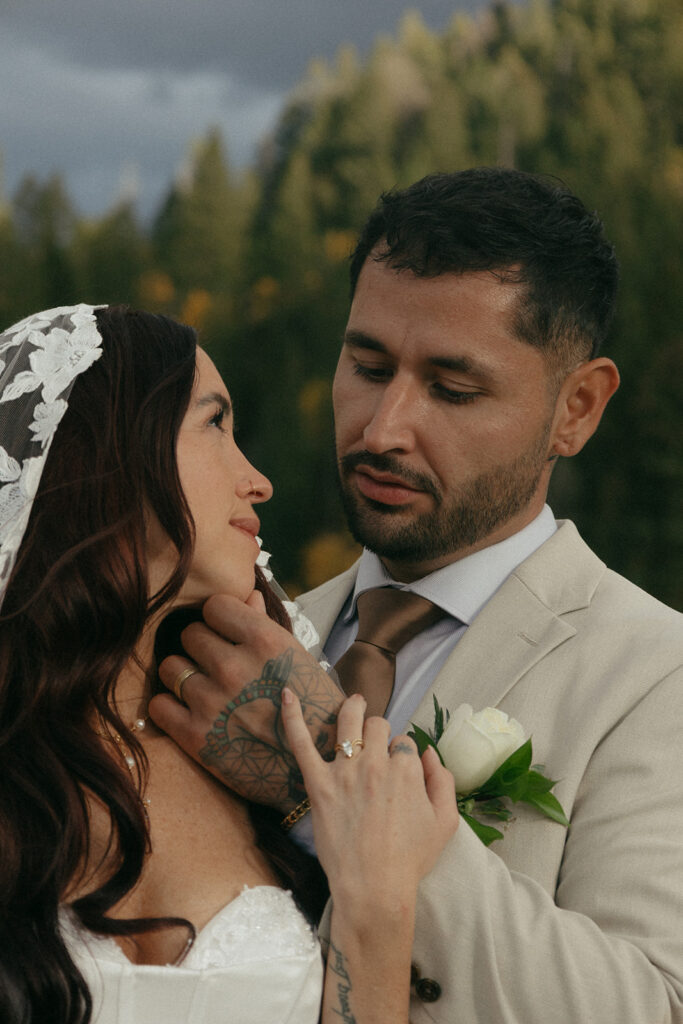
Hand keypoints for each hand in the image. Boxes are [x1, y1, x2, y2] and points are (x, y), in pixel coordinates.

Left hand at [149, 591, 343, 811]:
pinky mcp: (195, 737)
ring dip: (182, 676)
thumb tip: (246, 596)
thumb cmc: (311, 706)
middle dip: (201, 647)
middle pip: (190, 634)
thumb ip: (264, 625)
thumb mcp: (297, 659)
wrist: (317, 765)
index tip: (225, 634)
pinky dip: (170, 708)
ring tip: (202, 689)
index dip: (218, 619)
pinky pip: (159, 705)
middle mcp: (234, 666)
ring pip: (169, 667)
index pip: (214, 606)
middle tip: (215, 666)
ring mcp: (212, 701)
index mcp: (264, 641)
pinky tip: (188, 712)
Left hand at [281, 689, 458, 907]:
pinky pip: (302, 743)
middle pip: (378, 726)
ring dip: (353, 708)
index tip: (397, 770)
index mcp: (408, 770)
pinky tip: (286, 694)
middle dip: (380, 731)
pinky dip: (293, 716)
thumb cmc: (410, 860)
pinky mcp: (319, 784)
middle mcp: (376, 763)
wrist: (374, 888)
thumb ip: (443, 782)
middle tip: (376, 745)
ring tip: (354, 702)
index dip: (401, 754)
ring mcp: (345, 772)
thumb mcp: (445, 822)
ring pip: (349, 723)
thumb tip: (429, 755)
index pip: (404, 743)